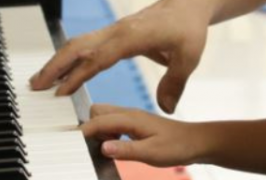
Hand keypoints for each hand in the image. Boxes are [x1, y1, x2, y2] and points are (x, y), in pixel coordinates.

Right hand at [30, 0, 210, 112]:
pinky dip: (71, 58)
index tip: (60, 93)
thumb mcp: (190, 56)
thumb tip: (165, 108)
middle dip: (55, 66)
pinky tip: (63, 73)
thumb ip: (176, 83)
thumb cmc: (189, 26)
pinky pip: (87, 45)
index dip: (78, 75)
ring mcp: (114, 31)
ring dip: (58, 61)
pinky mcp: (115, 34)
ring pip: (78, 44)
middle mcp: (118, 31)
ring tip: (40, 82)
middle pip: (78, 46)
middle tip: (35, 87)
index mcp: (132, 36)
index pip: (98, 58)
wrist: (189, 2)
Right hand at [81, 104, 205, 165]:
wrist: (196, 142)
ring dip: (97, 130)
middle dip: (87, 127)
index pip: (97, 121)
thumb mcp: (152, 153)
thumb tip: (103, 148)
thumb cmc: (177, 147)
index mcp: (131, 118)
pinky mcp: (135, 123)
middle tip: (88, 147)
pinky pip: (112, 122)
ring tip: (101, 148)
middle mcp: (129, 113)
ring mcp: (131, 117)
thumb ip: (126, 150)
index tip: (69, 141)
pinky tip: (114, 145)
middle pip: (96, 112)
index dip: (82, 132)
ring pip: (103, 116)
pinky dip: (107, 132)